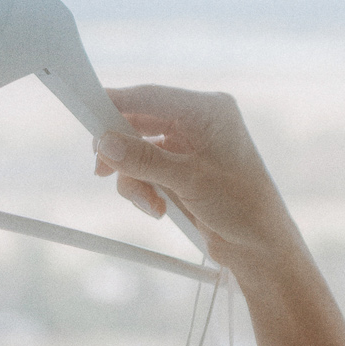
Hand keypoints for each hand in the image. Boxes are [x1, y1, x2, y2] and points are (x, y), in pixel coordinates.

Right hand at [93, 86, 297, 281]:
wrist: (261, 247)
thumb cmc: (243, 208)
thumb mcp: (190, 181)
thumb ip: (145, 161)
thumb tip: (105, 144)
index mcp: (209, 111)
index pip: (151, 97)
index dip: (116, 102)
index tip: (84, 107)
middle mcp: (198, 123)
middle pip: (139, 123)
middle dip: (121, 150)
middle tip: (101, 168)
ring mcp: (188, 146)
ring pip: (137, 150)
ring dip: (134, 178)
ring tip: (148, 203)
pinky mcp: (181, 169)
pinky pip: (145, 169)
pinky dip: (143, 188)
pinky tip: (156, 208)